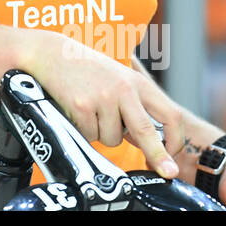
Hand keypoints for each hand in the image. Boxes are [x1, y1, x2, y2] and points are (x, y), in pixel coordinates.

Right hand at [26, 31, 185, 178]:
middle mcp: (123, 89)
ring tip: (91, 110)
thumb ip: (134, 106)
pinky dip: (84, 130)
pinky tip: (78, 111)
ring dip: (102, 134)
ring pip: (112, 139)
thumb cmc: (86, 68)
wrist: (51, 52)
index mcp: (137, 83)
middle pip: (146, 131)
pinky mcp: (81, 105)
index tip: (173, 155)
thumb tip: (146, 142)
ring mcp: (102, 98)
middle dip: (158, 155)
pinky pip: (90, 136)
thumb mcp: (118, 79)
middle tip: (168, 173)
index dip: (174, 139)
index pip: (169, 114)